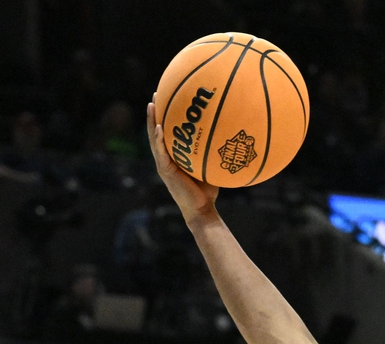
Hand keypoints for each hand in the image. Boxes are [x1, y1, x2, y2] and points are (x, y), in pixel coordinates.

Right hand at [146, 98, 218, 220]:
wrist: (201, 209)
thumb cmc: (208, 190)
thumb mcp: (211, 165)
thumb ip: (214, 151)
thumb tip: (232, 134)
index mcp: (174, 155)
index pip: (168, 131)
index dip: (166, 114)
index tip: (168, 96)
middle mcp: (166, 157)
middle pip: (157, 130)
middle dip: (155, 112)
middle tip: (156, 93)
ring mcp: (163, 164)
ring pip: (154, 139)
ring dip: (152, 121)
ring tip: (152, 104)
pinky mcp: (165, 171)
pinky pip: (161, 152)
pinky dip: (159, 140)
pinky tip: (159, 128)